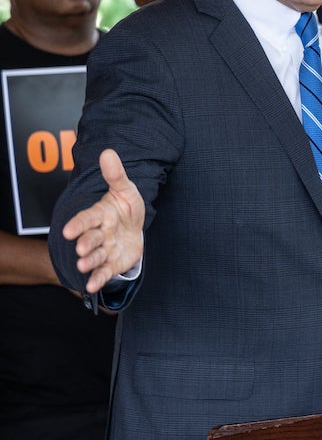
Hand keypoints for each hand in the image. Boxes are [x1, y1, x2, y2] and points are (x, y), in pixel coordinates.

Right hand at [60, 149, 144, 293]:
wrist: (135, 228)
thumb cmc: (127, 208)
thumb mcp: (126, 190)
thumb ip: (116, 175)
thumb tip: (108, 152)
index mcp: (100, 215)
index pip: (87, 218)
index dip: (78, 224)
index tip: (68, 230)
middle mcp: (99, 233)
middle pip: (89, 239)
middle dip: (84, 244)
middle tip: (80, 249)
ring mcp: (104, 249)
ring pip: (94, 256)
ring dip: (87, 261)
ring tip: (82, 265)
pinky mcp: (111, 263)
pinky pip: (103, 272)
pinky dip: (97, 280)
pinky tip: (90, 287)